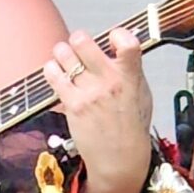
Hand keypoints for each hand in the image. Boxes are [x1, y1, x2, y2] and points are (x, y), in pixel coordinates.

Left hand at [42, 27, 152, 189]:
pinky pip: (53, 74)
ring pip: (63, 54)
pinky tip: (57, 73)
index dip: (118, 34)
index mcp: (130, 76)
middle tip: (79, 46)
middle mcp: (109, 81)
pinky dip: (51, 69)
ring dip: (62, 53)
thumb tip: (119, 47)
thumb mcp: (142, 93)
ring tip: (65, 60)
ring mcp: (89, 92)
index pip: (128, 44)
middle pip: (83, 42)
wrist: (120, 159)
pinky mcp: (72, 104)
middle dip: (78, 39)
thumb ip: (130, 69)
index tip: (113, 37)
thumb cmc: (132, 126)